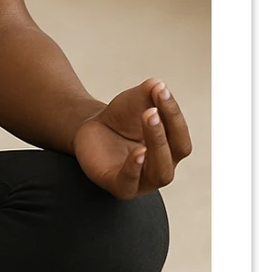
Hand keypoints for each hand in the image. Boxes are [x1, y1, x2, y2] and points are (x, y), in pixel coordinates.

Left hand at [72, 77, 191, 199]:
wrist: (91, 131)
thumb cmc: (120, 119)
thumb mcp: (132, 103)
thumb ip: (146, 94)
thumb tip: (158, 84)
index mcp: (171, 149)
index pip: (180, 134)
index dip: (173, 113)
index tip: (161, 90)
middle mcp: (162, 167)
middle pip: (173, 153)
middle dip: (163, 130)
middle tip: (151, 110)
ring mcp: (143, 181)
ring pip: (159, 171)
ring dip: (156, 145)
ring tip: (149, 121)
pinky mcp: (120, 187)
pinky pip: (130, 183)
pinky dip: (134, 168)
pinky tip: (137, 152)